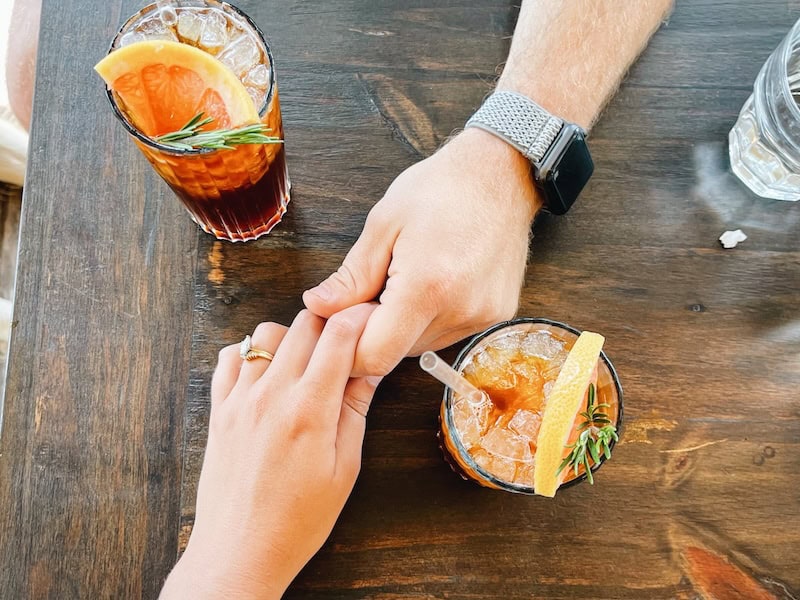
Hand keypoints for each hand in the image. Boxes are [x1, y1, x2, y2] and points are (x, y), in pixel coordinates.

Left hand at [159, 305, 380, 598]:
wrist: (240, 552)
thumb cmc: (298, 520)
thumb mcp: (344, 468)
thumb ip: (355, 410)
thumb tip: (370, 367)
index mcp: (310, 409)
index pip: (338, 335)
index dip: (359, 317)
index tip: (370, 319)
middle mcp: (271, 394)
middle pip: (304, 323)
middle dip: (330, 324)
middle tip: (343, 345)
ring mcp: (239, 399)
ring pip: (266, 333)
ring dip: (291, 337)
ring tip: (304, 364)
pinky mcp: (219, 410)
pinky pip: (230, 357)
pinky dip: (251, 354)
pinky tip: (267, 376)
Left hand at [303, 128, 540, 375]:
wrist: (501, 173)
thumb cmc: (441, 189)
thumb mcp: (383, 224)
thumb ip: (351, 276)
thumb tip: (318, 307)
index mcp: (427, 287)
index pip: (376, 355)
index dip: (347, 350)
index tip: (335, 326)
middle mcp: (460, 311)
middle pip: (397, 354)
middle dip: (372, 333)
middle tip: (367, 292)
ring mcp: (482, 317)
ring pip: (421, 347)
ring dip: (401, 327)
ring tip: (401, 281)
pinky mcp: (497, 316)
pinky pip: (447, 334)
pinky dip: (428, 320)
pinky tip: (430, 285)